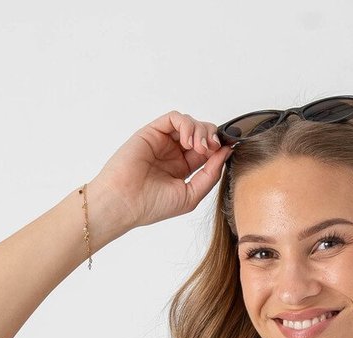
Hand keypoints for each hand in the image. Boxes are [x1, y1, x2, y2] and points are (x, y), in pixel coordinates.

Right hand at [90, 110, 232, 233]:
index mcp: (183, 168)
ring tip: (197, 147)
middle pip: (202, 133)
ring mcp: (163, 141)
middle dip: (212, 137)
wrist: (125, 202)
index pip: (208, 150)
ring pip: (191, 123)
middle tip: (212, 148)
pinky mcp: (153, 131)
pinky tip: (187, 141)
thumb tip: (226, 153)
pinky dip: (186, 125)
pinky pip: (175, 118)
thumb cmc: (152, 205)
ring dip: (201, 131)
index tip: (227, 150)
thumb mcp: (191, 195)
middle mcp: (174, 153)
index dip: (219, 148)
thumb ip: (210, 174)